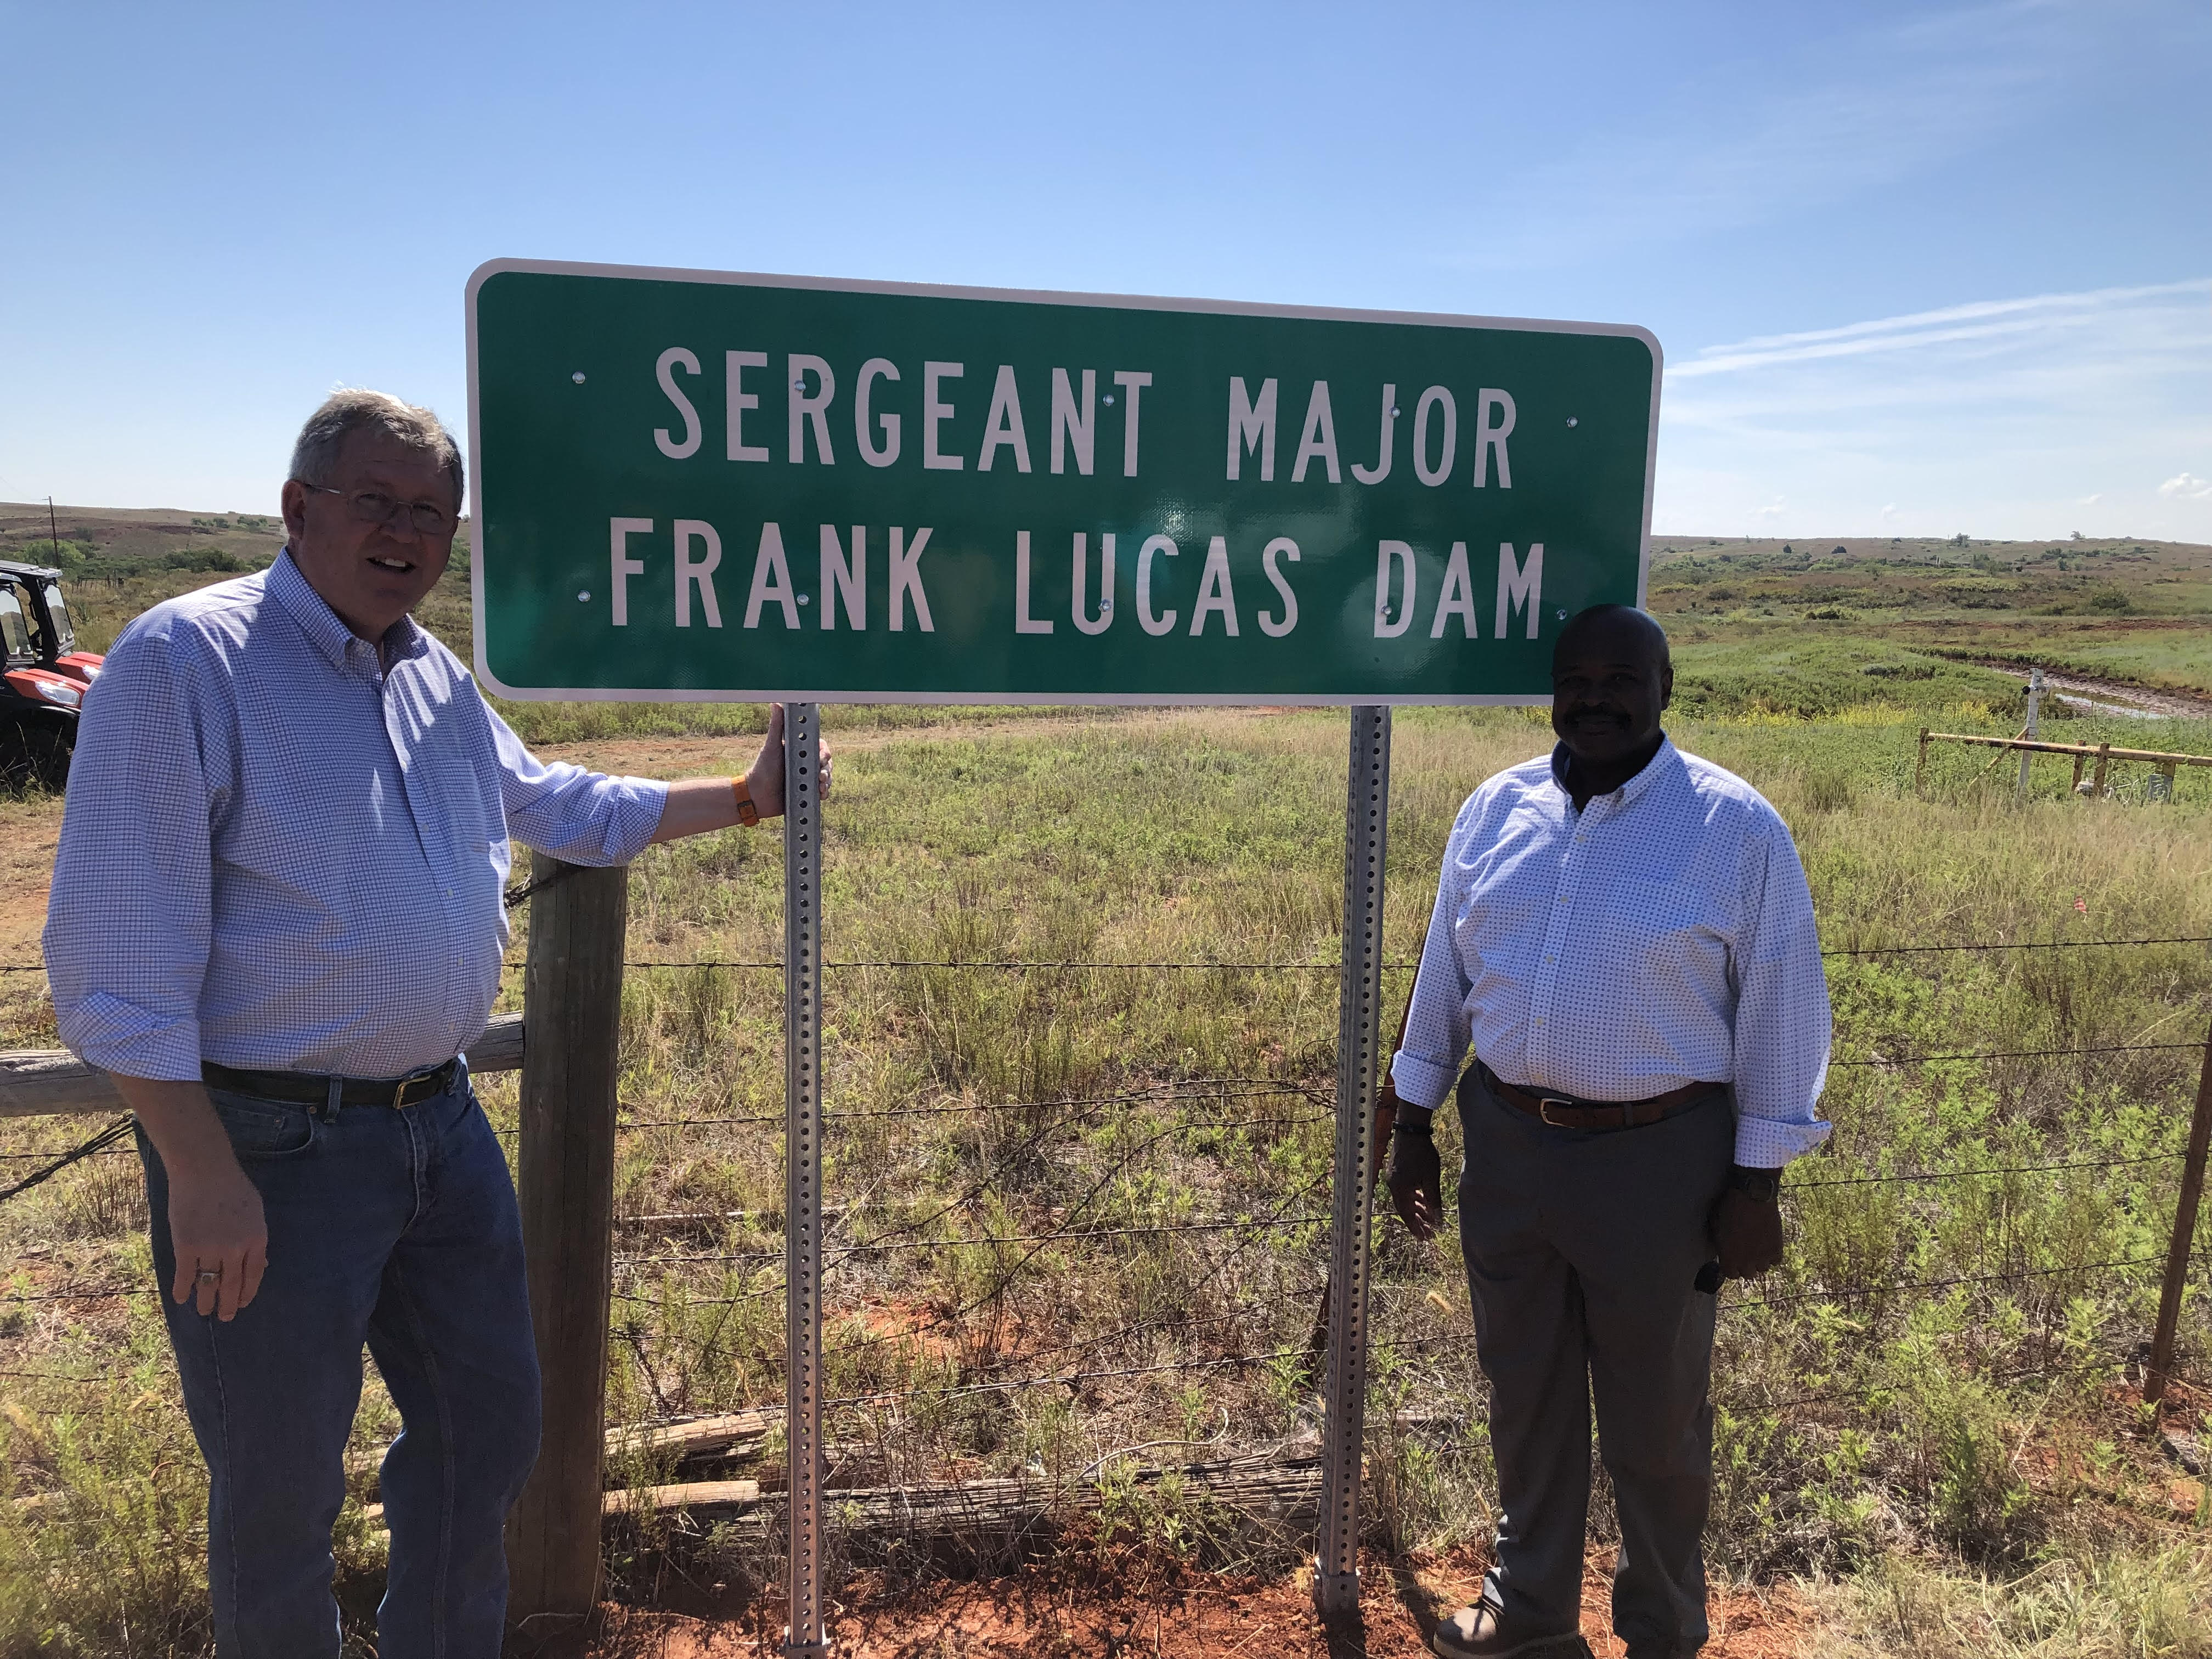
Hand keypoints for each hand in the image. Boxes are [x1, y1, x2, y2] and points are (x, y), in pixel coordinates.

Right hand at [165, 1156, 268, 1319]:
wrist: (204, 1170)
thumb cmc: (232, 1187)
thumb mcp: (255, 1211)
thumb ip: (256, 1237)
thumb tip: (261, 1263)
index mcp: (256, 1238)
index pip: (255, 1274)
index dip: (248, 1292)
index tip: (243, 1304)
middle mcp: (235, 1248)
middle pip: (232, 1285)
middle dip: (229, 1304)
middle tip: (226, 1317)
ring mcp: (210, 1249)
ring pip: (209, 1284)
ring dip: (206, 1301)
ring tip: (204, 1311)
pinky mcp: (186, 1247)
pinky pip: (185, 1276)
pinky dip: (182, 1290)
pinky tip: (181, 1298)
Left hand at [743, 702, 833, 817]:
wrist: (756, 796)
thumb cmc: (762, 769)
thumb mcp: (771, 747)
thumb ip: (777, 726)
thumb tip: (776, 703)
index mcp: (799, 751)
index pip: (819, 747)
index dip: (824, 752)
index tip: (821, 758)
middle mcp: (805, 764)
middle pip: (826, 763)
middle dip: (827, 769)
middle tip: (820, 775)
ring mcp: (807, 778)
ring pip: (827, 777)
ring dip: (828, 781)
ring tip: (821, 786)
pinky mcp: (807, 793)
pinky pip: (822, 791)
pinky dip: (825, 792)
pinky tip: (821, 794)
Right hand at [1386, 1119, 1443, 1241]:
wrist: (1411, 1130)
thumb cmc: (1422, 1154)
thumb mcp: (1431, 1179)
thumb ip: (1433, 1200)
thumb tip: (1438, 1219)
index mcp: (1399, 1190)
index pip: (1407, 1215)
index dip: (1416, 1227)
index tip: (1424, 1238)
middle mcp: (1393, 1186)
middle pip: (1405, 1209)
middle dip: (1417, 1221)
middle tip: (1429, 1233)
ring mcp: (1394, 1178)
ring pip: (1406, 1199)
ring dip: (1417, 1209)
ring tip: (1429, 1219)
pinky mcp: (1397, 1171)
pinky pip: (1405, 1190)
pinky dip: (1415, 1198)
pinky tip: (1423, 1200)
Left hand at [1709, 1185, 1784, 1279]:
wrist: (1753, 1196)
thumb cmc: (1729, 1208)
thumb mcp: (1716, 1226)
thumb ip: (1720, 1244)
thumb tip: (1723, 1249)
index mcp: (1728, 1258)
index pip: (1731, 1274)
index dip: (1731, 1267)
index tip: (1732, 1259)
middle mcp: (1746, 1262)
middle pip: (1747, 1274)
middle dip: (1745, 1265)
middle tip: (1745, 1253)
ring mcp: (1763, 1257)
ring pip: (1762, 1268)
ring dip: (1760, 1260)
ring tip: (1757, 1247)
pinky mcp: (1777, 1249)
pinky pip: (1776, 1261)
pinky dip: (1773, 1255)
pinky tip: (1768, 1244)